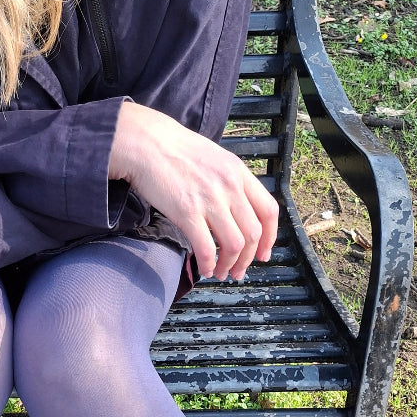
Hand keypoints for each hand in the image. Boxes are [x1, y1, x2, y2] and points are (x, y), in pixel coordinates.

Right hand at [109, 102, 278, 280]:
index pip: (268, 211)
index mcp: (239, 173)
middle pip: (253, 233)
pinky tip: (204, 269)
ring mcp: (210, 200)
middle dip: (248, 259)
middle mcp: (230, 187)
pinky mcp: (187, 212)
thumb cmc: (175, 150)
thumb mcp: (215, 159)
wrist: (146, 143)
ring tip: (221, 272)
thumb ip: (229, 182)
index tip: (263, 253)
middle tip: (237, 271)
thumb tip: (236, 211)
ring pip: (234, 244)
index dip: (270, 238)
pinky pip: (206, 248)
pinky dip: (209, 264)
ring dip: (230, 265)